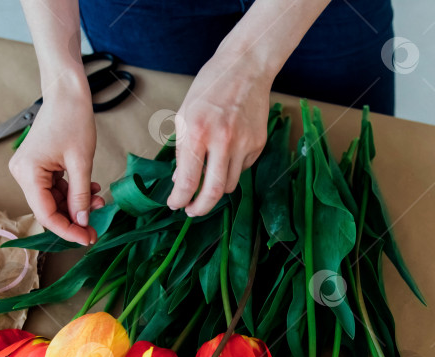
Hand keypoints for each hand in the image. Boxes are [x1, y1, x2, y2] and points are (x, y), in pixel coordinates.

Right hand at [9, 84, 103, 245]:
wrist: (67, 93)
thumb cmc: (72, 119)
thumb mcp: (81, 163)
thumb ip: (80, 196)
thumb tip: (82, 222)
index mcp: (27, 173)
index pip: (45, 214)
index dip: (67, 230)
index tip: (86, 238)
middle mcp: (22, 173)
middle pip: (48, 209)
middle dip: (73, 218)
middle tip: (96, 227)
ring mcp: (29, 170)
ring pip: (53, 200)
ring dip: (76, 204)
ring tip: (98, 201)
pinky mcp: (37, 166)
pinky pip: (54, 188)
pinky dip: (72, 192)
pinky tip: (89, 190)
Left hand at [167, 49, 271, 216]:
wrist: (246, 67)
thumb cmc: (210, 88)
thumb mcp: (185, 115)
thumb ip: (182, 150)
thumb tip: (180, 181)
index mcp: (198, 132)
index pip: (188, 181)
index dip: (179, 200)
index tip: (175, 205)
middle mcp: (223, 140)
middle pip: (214, 192)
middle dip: (200, 209)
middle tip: (192, 212)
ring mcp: (244, 143)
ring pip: (230, 185)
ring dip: (216, 188)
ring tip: (208, 177)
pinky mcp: (258, 144)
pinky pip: (242, 169)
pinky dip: (231, 169)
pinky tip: (227, 151)